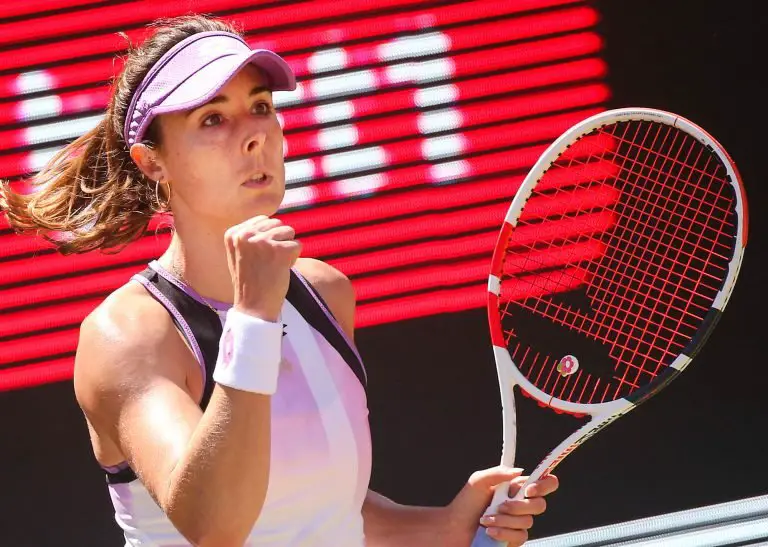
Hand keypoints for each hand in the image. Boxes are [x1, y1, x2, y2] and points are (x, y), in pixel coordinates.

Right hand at [224, 215, 300, 321]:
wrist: (254, 307)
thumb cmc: (250, 282)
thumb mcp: (240, 254)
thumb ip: (250, 236)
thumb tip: (269, 221)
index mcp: (233, 233)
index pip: (262, 220)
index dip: (267, 239)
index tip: (258, 258)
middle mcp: (246, 234)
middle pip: (277, 224)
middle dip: (279, 242)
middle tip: (268, 263)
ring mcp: (263, 241)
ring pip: (289, 232)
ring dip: (287, 249)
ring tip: (274, 266)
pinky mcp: (280, 250)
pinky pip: (298, 245)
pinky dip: (294, 259)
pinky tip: (281, 271)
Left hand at [444, 466, 558, 546]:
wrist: (454, 528)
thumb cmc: (465, 503)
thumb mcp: (479, 480)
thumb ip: (499, 472)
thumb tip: (519, 470)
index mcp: (516, 488)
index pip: (544, 483)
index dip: (544, 485)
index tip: (528, 490)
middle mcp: (521, 505)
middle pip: (540, 505)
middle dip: (519, 506)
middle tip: (499, 506)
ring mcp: (518, 523)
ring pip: (527, 522)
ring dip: (504, 520)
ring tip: (485, 520)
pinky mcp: (514, 538)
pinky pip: (520, 536)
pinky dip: (503, 533)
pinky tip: (489, 532)